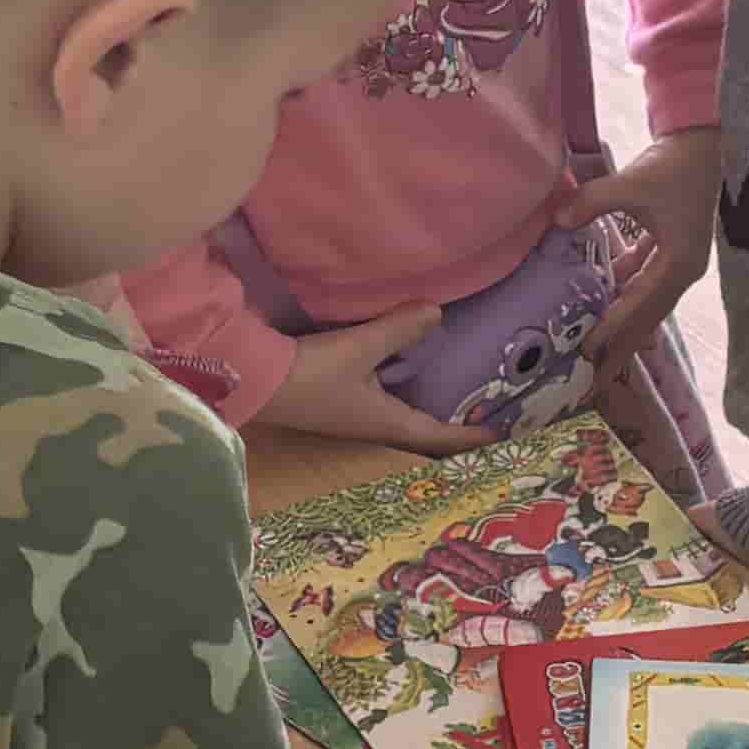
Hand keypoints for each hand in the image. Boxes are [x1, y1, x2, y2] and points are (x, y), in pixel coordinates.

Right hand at [265, 309, 477, 454]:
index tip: (497, 434)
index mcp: (383, 421)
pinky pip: (377, 401)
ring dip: (421, 409)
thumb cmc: (309, 373)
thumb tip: (438, 313)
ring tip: (444, 393)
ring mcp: (348, 416)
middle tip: (475, 413)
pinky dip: (396, 391)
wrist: (252, 380)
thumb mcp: (359, 348)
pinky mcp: (331, 401)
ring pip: (396, 416)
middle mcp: (369, 425)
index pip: (435, 435)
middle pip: (417, 432)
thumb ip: (399, 329)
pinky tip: (396, 374)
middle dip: (447, 426)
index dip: (466, 435)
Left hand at [562, 128, 719, 368]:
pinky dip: (625, 291)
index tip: (587, 352)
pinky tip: (602, 298)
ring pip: (645, 302)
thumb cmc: (674, 164)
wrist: (703, 140)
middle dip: (621, 348)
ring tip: (596, 351)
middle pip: (647, 318)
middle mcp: (683, 271)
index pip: (640, 305)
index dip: (613, 329)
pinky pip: (646, 279)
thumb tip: (557, 221)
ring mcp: (680, 261)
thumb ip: (593, 203)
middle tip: (594, 380)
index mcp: (679, 263)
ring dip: (622, 323)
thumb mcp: (632, 184)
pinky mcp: (673, 247)